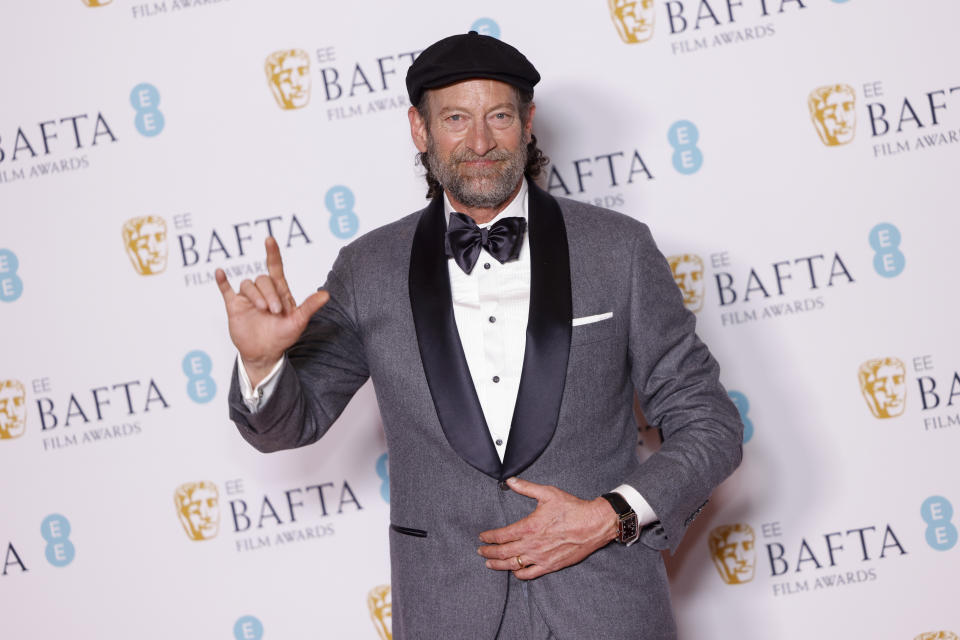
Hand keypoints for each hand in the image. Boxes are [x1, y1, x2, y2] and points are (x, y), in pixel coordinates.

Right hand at [215, 237, 328, 385]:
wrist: (265, 353)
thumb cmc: (283, 336)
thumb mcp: (299, 322)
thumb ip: (310, 306)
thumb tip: (326, 295)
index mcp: (279, 291)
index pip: (275, 267)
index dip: (272, 253)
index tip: (269, 240)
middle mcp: (263, 292)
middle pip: (262, 279)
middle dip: (269, 293)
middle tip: (275, 311)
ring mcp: (248, 298)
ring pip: (247, 284)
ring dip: (256, 295)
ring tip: (262, 310)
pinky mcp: (235, 306)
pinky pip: (226, 290)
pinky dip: (222, 281)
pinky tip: (220, 273)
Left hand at [477, 477, 618, 579]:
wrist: (593, 525)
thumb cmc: (572, 508)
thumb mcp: (548, 493)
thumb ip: (526, 487)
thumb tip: (510, 481)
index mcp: (529, 527)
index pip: (501, 535)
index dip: (489, 537)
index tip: (482, 537)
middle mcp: (532, 545)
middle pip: (503, 552)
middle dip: (488, 552)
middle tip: (480, 551)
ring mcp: (541, 557)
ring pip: (513, 565)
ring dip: (498, 565)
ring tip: (489, 563)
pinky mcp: (551, 565)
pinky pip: (530, 574)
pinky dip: (518, 574)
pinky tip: (514, 571)